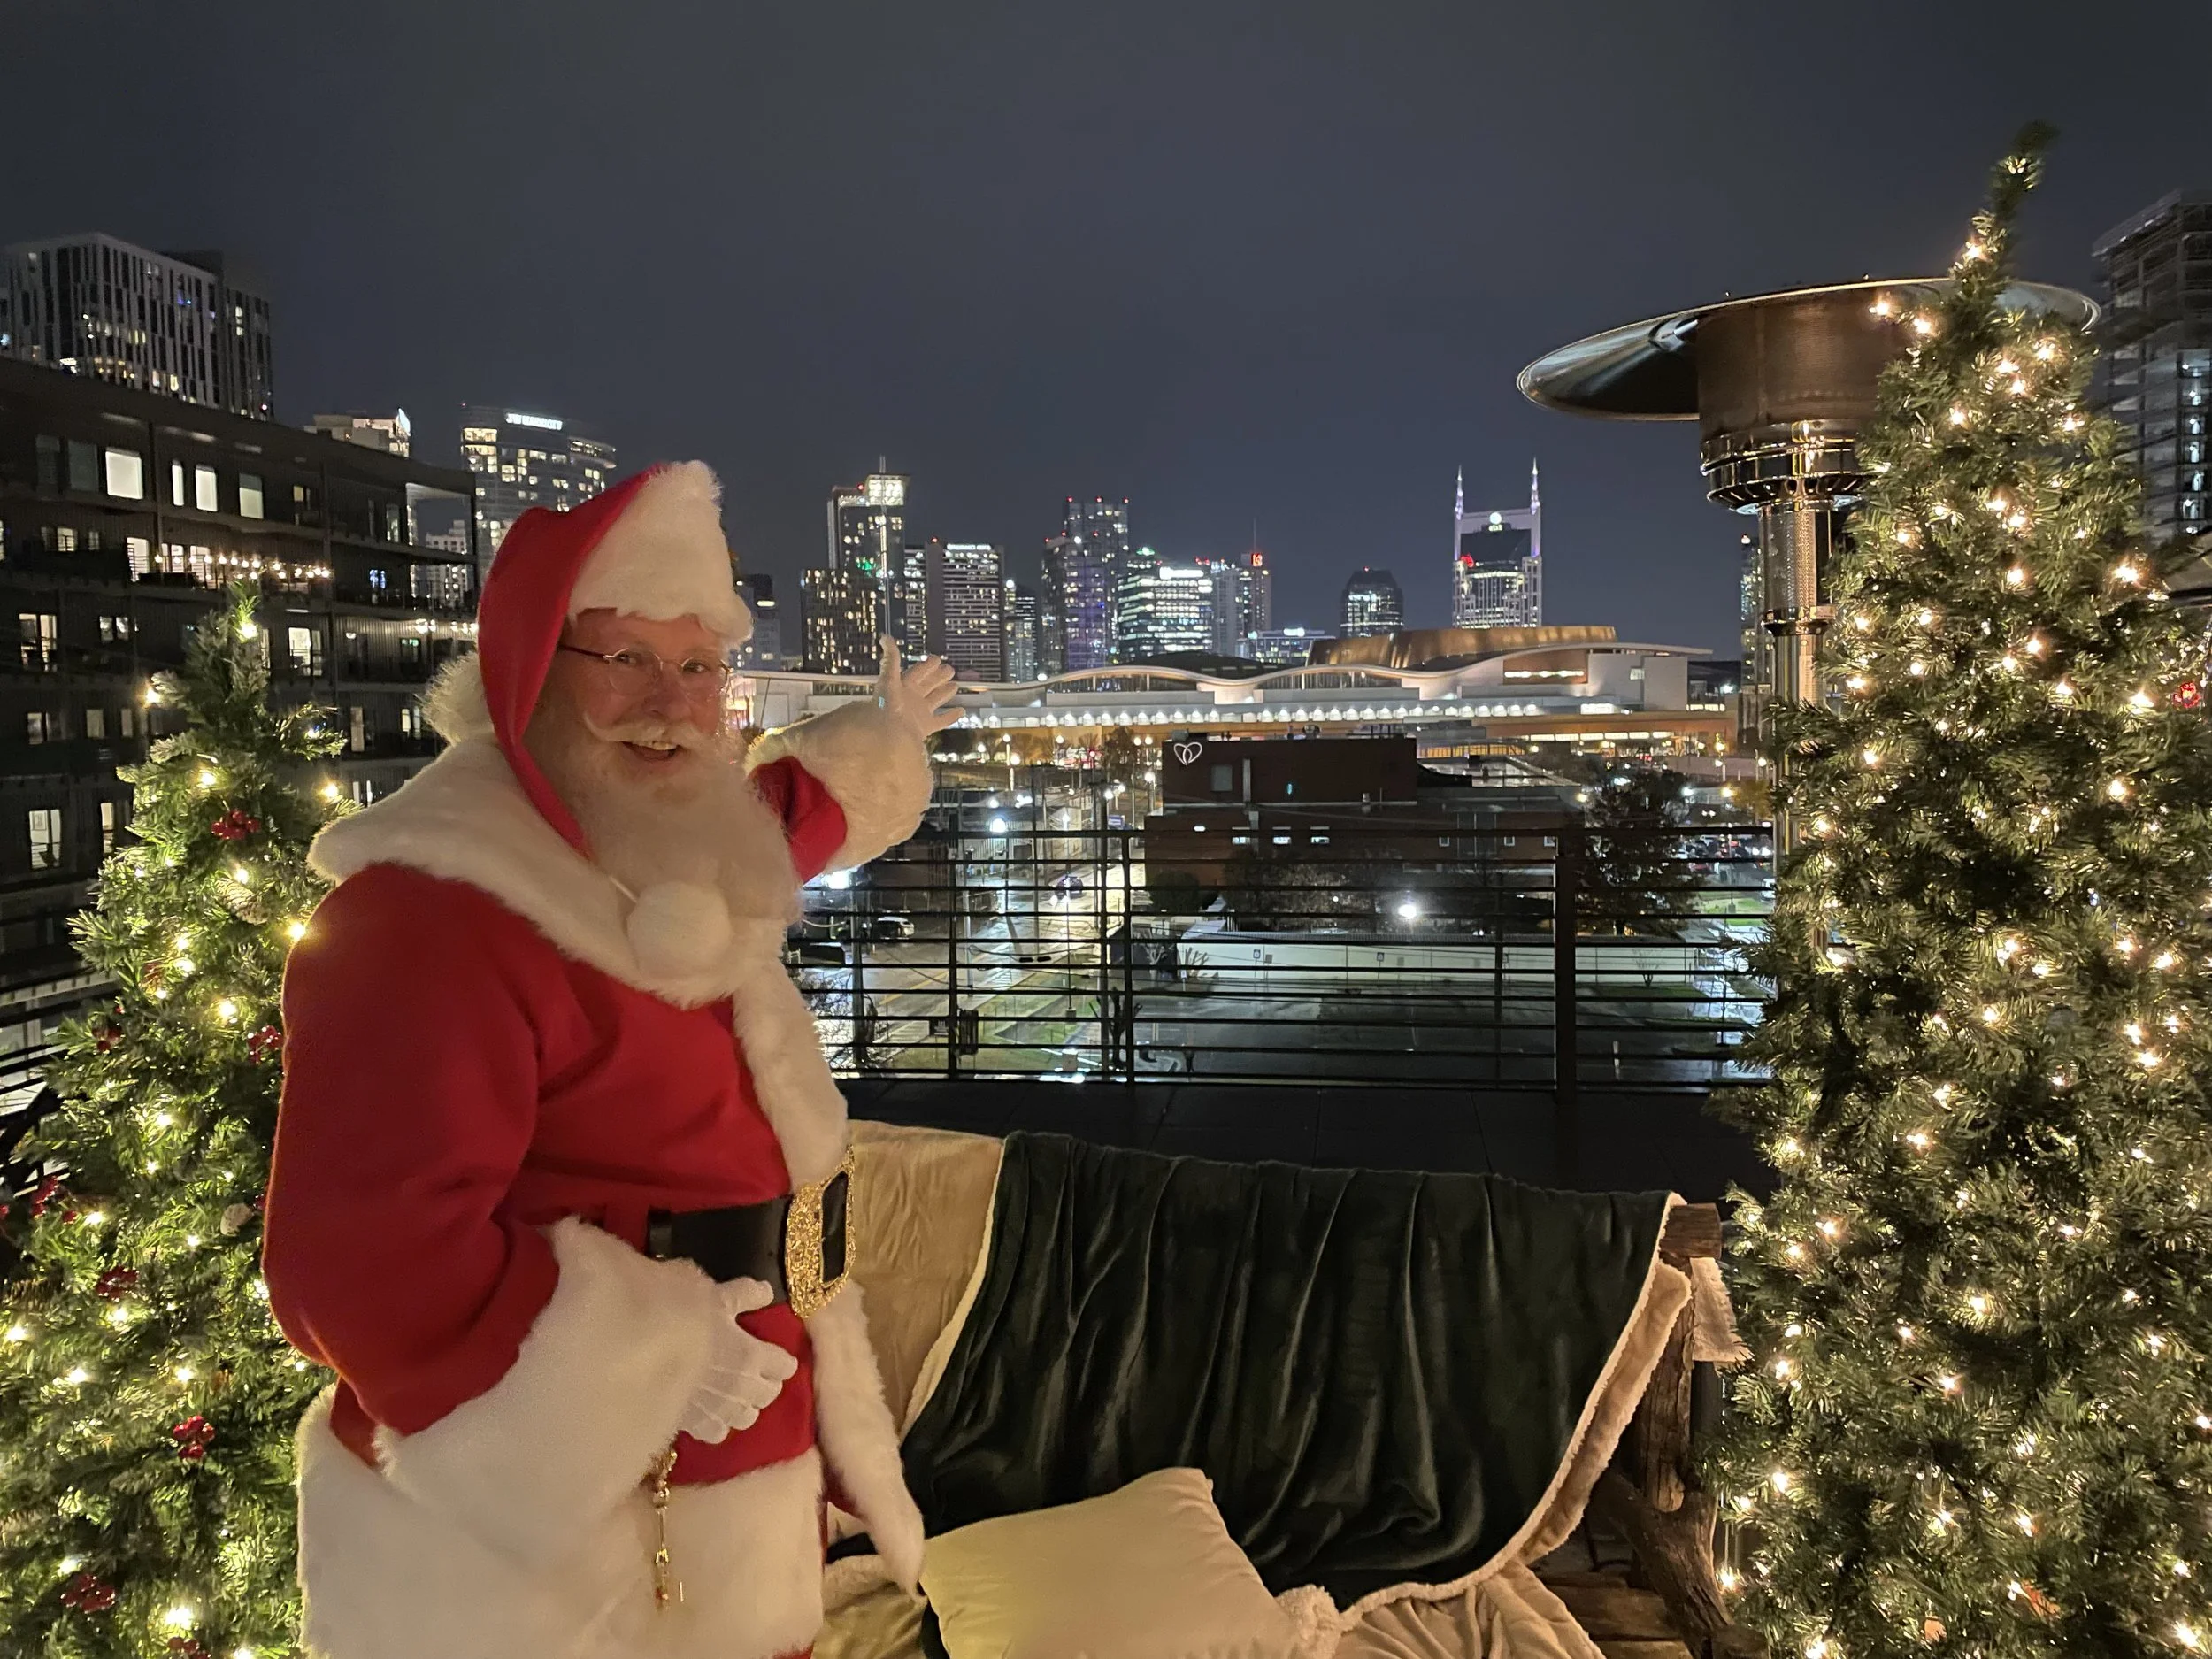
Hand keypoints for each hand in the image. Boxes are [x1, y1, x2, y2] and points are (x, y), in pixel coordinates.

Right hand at [675, 1278, 799, 1443]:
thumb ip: (744, 1295)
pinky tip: (710, 1411)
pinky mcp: (692, 1425)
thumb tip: (766, 1293)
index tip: (775, 1353)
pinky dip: (718, 1423)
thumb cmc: (678, 1310)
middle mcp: (739, 1388)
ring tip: (735, 1394)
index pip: (784, 1366)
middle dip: (767, 1382)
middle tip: (757, 1371)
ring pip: (747, 1417)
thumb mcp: (714, 1293)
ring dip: (746, 1405)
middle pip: (769, 1394)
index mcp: (750, 1355)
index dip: (782, 1359)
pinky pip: (717, 1432)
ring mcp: (717, 1410)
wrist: (634, 1341)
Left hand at [878, 638, 960, 740]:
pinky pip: (940, 720)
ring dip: (944, 693)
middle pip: (927, 685)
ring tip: (955, 685)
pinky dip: (951, 716)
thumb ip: (890, 659)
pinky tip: (961, 711)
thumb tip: (884, 637)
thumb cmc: (885, 706)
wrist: (885, 734)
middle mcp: (911, 699)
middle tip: (950, 669)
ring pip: (935, 700)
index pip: (916, 673)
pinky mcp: (925, 727)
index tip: (937, 658)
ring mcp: (918, 713)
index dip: (926, 666)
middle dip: (938, 677)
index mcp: (902, 686)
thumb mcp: (888, 678)